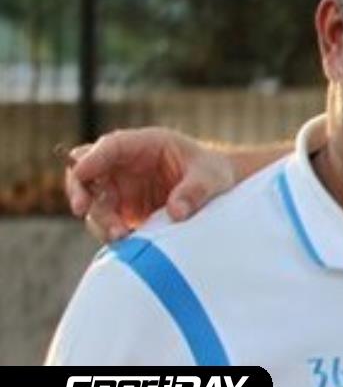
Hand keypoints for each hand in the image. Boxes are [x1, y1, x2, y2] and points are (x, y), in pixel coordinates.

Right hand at [62, 127, 235, 241]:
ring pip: (95, 202)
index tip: (81, 173)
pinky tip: (125, 242)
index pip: (111, 146)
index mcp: (145, 144)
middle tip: (82, 208)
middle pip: (87, 172)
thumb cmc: (214, 173)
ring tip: (120, 236)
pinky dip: (110, 232)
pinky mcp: (124, 211)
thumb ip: (195, 191)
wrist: (218, 192)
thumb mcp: (212, 178)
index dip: (92, 158)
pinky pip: (107, 222)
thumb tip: (176, 213)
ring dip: (100, 218)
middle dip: (80, 189)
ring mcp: (122, 189)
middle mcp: (125, 164)